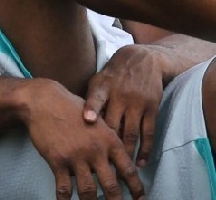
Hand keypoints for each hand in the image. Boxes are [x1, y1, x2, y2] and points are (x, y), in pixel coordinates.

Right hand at [26, 79, 143, 199]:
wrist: (43, 101)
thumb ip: (107, 140)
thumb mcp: (97, 120)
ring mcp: (76, 157)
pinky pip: (64, 187)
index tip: (140, 199)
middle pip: (111, 186)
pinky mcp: (57, 160)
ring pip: (88, 190)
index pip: (128, 170)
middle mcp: (95, 151)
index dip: (136, 188)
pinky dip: (65, 199)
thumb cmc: (70, 108)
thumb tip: (116, 161)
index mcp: (109, 140)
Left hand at [84, 44, 165, 166]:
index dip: (91, 109)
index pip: (96, 98)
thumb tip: (77, 124)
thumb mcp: (97, 80)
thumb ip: (89, 100)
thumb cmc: (112, 75)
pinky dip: (145, 149)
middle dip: (107, 145)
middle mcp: (120, 95)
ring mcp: (137, 103)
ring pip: (131, 132)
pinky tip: (140, 161)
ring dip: (126, 153)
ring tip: (119, 170)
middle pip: (113, 124)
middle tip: (100, 165)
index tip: (87, 120)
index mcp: (103, 87)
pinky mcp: (152, 108)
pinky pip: (148, 133)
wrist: (141, 59)